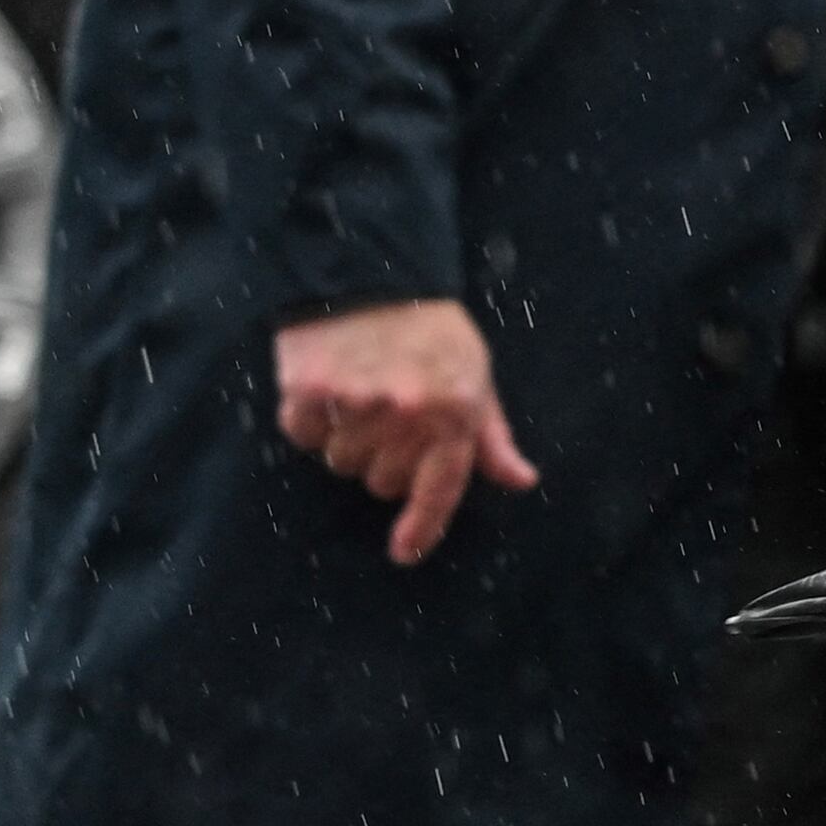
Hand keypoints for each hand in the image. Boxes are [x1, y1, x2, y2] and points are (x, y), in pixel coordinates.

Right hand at [274, 299, 539, 566]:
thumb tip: (521, 480)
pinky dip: (310, 418)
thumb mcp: (475, 377)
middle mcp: (408, 412)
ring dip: (348, 439)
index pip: (440, 488)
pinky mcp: (309, 391)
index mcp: (455, 410)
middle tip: (388, 414)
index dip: (421, 527)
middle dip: (384, 459)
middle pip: (383, 482)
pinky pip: (305, 437)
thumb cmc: (431, 330)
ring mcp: (356, 403)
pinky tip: (327, 383)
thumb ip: (491, 437)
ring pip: (342, 464)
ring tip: (360, 390)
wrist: (373, 272)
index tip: (404, 552)